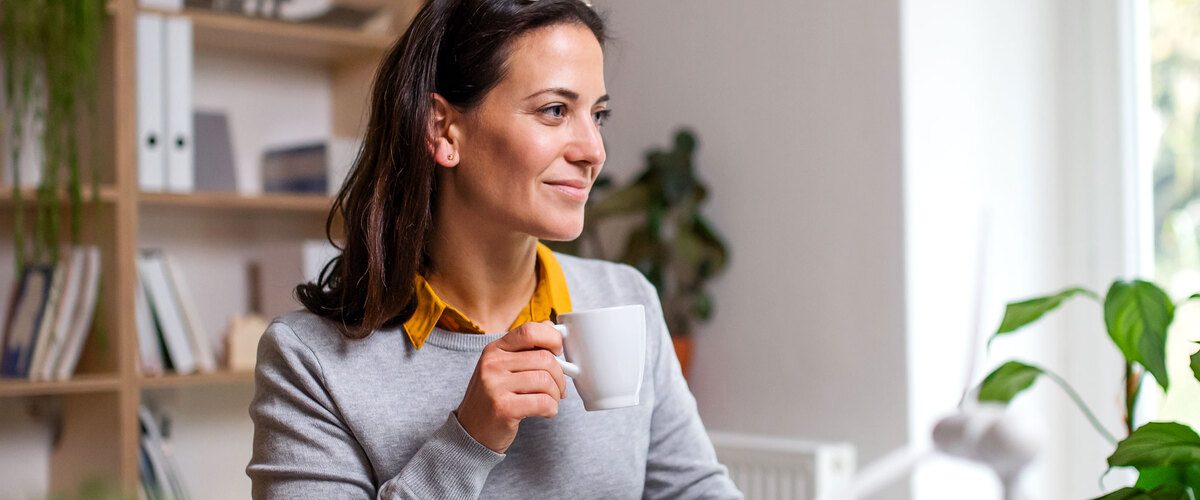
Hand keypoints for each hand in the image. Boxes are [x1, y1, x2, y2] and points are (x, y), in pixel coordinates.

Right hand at [455, 321, 567, 452]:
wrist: (471, 432)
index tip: (558, 351)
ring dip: (556, 394)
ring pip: (546, 381)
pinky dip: (551, 409)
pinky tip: (546, 412)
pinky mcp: (503, 408)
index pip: (529, 330)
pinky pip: (543, 402)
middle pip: (544, 358)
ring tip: (551, 401)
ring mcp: (495, 385)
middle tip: (559, 388)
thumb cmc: (494, 397)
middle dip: (560, 376)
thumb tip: (553, 327)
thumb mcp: (503, 367)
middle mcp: (492, 364)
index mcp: (494, 349)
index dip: (552, 338)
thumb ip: (525, 348)